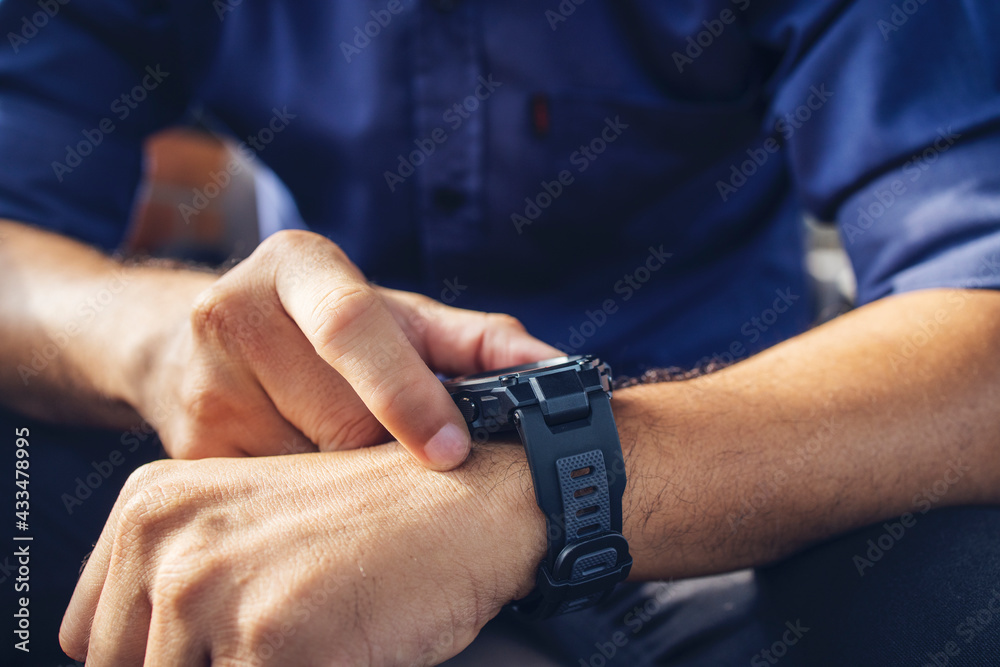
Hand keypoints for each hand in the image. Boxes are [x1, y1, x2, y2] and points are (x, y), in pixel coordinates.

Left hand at [59, 444, 545, 665]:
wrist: (470, 502)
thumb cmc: (375, 524)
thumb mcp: (249, 535)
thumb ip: (178, 596)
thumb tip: (133, 658)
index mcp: (151, 507)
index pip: (91, 639)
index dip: (156, 661)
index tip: (217, 651)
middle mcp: (165, 538)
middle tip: (277, 640)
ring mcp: (209, 586)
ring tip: (310, 640)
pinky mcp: (266, 637)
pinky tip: (339, 647)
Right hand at [134, 229, 558, 467]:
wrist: (197, 341)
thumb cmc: (327, 329)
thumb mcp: (399, 317)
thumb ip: (479, 340)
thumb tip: (563, 371)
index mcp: (297, 266)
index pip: (353, 326)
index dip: (408, 393)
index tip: (452, 450)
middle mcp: (234, 313)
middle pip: (338, 417)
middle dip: (390, 449)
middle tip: (420, 458)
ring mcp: (202, 385)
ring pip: (311, 472)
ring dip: (355, 483)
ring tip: (363, 461)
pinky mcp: (188, 449)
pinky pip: (277, 501)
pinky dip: (315, 505)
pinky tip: (321, 484)